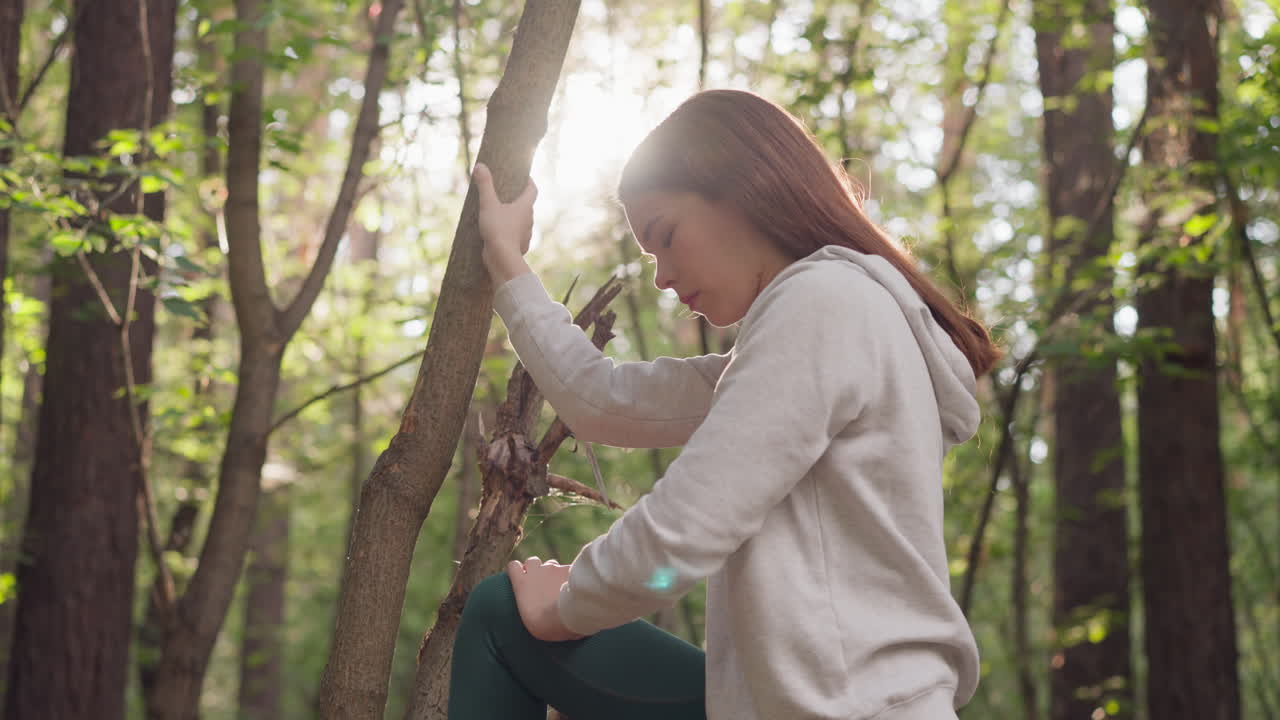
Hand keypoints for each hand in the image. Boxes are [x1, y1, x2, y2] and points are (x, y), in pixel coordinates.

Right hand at [473, 162, 536, 285]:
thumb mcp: (488, 204)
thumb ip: (484, 185)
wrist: (502, 258)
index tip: (524, 177)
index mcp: (525, 207)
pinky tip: (499, 232)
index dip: (529, 182)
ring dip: (513, 216)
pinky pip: (516, 235)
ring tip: (500, 213)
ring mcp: (525, 234)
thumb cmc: (498, 229)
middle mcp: (529, 220)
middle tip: (506, 194)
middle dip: (518, 199)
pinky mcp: (519, 246)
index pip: (533, 190)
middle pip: (527, 205)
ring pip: (522, 221)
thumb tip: (480, 165)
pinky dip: (510, 231)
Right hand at [506, 557, 586, 642]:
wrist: (567, 616)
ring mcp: (554, 568)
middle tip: (542, 582)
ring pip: (551, 564)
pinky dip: (570, 576)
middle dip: (536, 568)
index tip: (522, 577)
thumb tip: (536, 607)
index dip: (518, 570)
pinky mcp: (569, 569)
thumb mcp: (530, 618)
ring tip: (559, 585)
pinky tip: (576, 587)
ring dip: (553, 572)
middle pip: (532, 561)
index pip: (513, 566)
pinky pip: (568, 569)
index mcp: (522, 583)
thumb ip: (530, 604)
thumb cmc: (545, 624)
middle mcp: (536, 571)